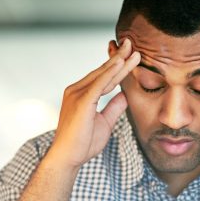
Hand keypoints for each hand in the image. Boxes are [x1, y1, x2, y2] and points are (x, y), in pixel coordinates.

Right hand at [47, 38, 140, 168]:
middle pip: (103, 71)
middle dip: (119, 57)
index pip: (104, 77)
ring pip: (102, 75)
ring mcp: (77, 94)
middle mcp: (77, 90)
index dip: (118, 66)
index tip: (131, 55)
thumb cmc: (83, 143)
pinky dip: (110, 73)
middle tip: (131, 43)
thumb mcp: (105, 123)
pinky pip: (99, 84)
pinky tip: (120, 63)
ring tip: (131, 49)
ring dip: (118, 61)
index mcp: (82, 94)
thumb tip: (124, 95)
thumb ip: (113, 108)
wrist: (68, 158)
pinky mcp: (81, 101)